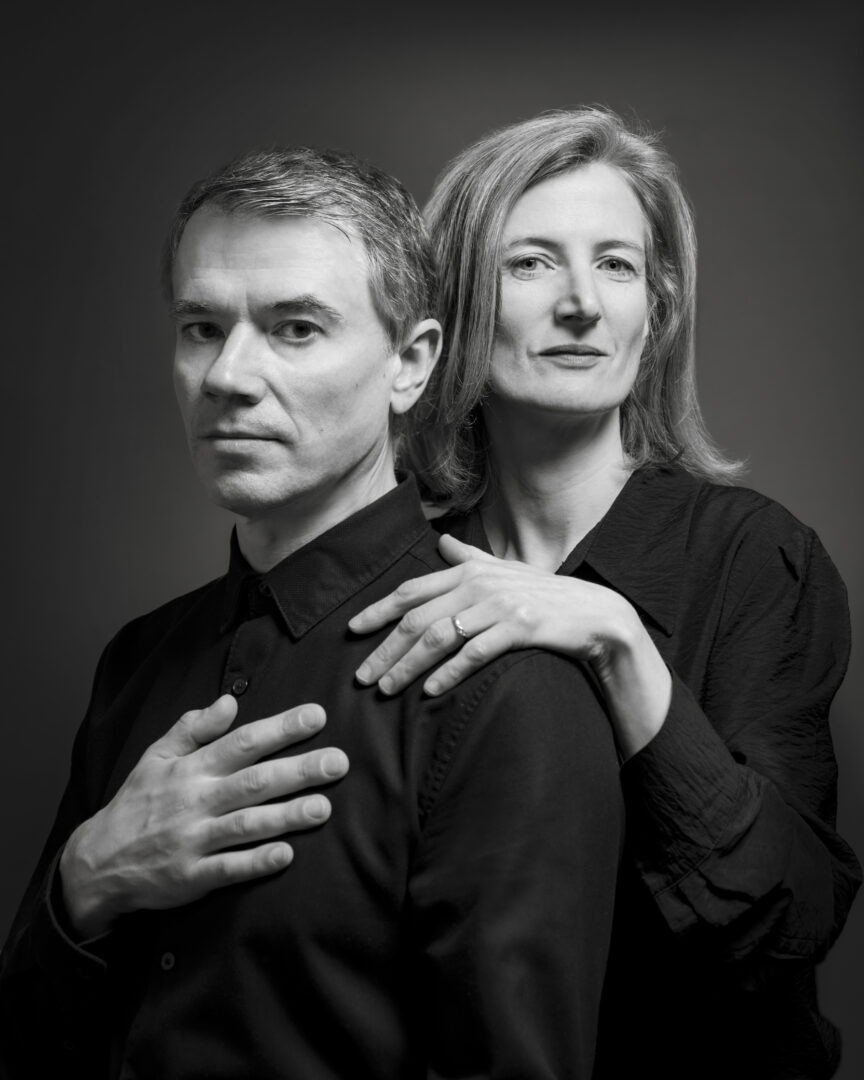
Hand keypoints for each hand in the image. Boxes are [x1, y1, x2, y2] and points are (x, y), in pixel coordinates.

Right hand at [59, 696, 347, 937]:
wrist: (98, 862)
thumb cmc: (138, 803)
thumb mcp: (156, 756)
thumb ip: (194, 727)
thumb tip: (230, 700)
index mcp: (191, 769)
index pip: (242, 742)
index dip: (280, 729)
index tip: (317, 716)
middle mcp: (196, 801)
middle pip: (253, 782)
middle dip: (298, 771)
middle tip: (338, 762)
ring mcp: (194, 840)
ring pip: (246, 825)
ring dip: (286, 816)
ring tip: (324, 807)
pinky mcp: (192, 877)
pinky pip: (228, 869)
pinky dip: (256, 862)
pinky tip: (286, 855)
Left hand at [350, 534, 626, 695]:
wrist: (596, 614)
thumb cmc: (545, 595)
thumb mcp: (505, 572)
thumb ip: (470, 559)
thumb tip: (442, 541)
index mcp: (470, 572)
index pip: (412, 590)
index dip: (378, 611)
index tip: (352, 631)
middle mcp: (480, 585)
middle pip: (418, 618)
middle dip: (384, 649)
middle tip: (361, 677)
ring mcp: (500, 606)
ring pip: (440, 637)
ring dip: (409, 666)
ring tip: (387, 689)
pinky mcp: (521, 628)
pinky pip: (476, 652)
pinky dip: (450, 672)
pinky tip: (431, 691)